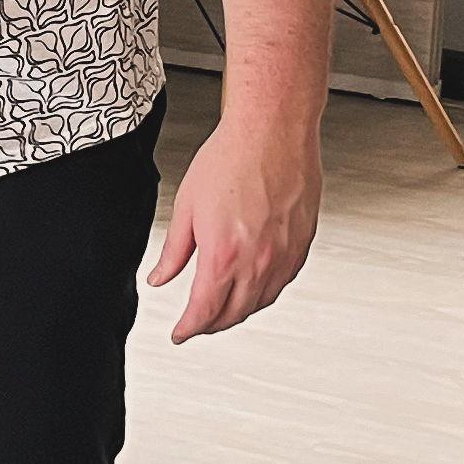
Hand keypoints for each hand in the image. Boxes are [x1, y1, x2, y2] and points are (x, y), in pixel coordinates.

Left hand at [146, 96, 322, 340]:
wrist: (273, 130)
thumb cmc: (231, 157)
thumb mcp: (187, 207)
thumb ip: (174, 251)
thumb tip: (160, 277)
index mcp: (223, 255)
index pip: (204, 311)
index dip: (188, 329)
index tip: (179, 333)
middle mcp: (258, 261)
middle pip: (233, 314)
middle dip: (211, 325)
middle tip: (197, 325)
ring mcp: (284, 254)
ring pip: (260, 302)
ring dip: (239, 312)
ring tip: (222, 310)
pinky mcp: (302, 243)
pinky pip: (283, 283)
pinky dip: (264, 293)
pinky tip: (254, 287)